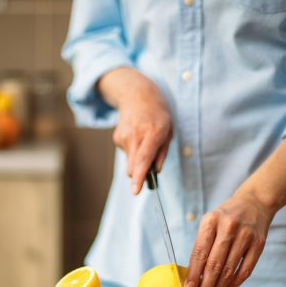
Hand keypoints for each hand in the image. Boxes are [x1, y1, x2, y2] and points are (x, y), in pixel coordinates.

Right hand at [98, 68, 172, 193]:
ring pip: (129, 162)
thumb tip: (155, 171)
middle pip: (132, 167)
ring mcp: (123, 136)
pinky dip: (132, 150)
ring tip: (144, 141)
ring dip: (137, 158)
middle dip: (138, 173)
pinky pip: (126, 154)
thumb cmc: (157, 115)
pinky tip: (136, 136)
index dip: (139, 176)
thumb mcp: (168, 131)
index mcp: (153, 133)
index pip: (143, 159)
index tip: (135, 190)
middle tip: (148, 168)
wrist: (137, 95)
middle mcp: (136, 135)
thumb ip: (162, 152)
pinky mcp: (117, 138)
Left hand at [184, 193, 273, 286]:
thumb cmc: (225, 218)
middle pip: (215, 264)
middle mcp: (228, 227)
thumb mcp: (210, 223)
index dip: (193, 274)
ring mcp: (246, 236)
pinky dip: (233, 284)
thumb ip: (202, 247)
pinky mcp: (259, 244)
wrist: (254, 203)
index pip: (200, 252)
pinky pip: (245, 270)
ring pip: (229, 270)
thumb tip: (192, 278)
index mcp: (211, 221)